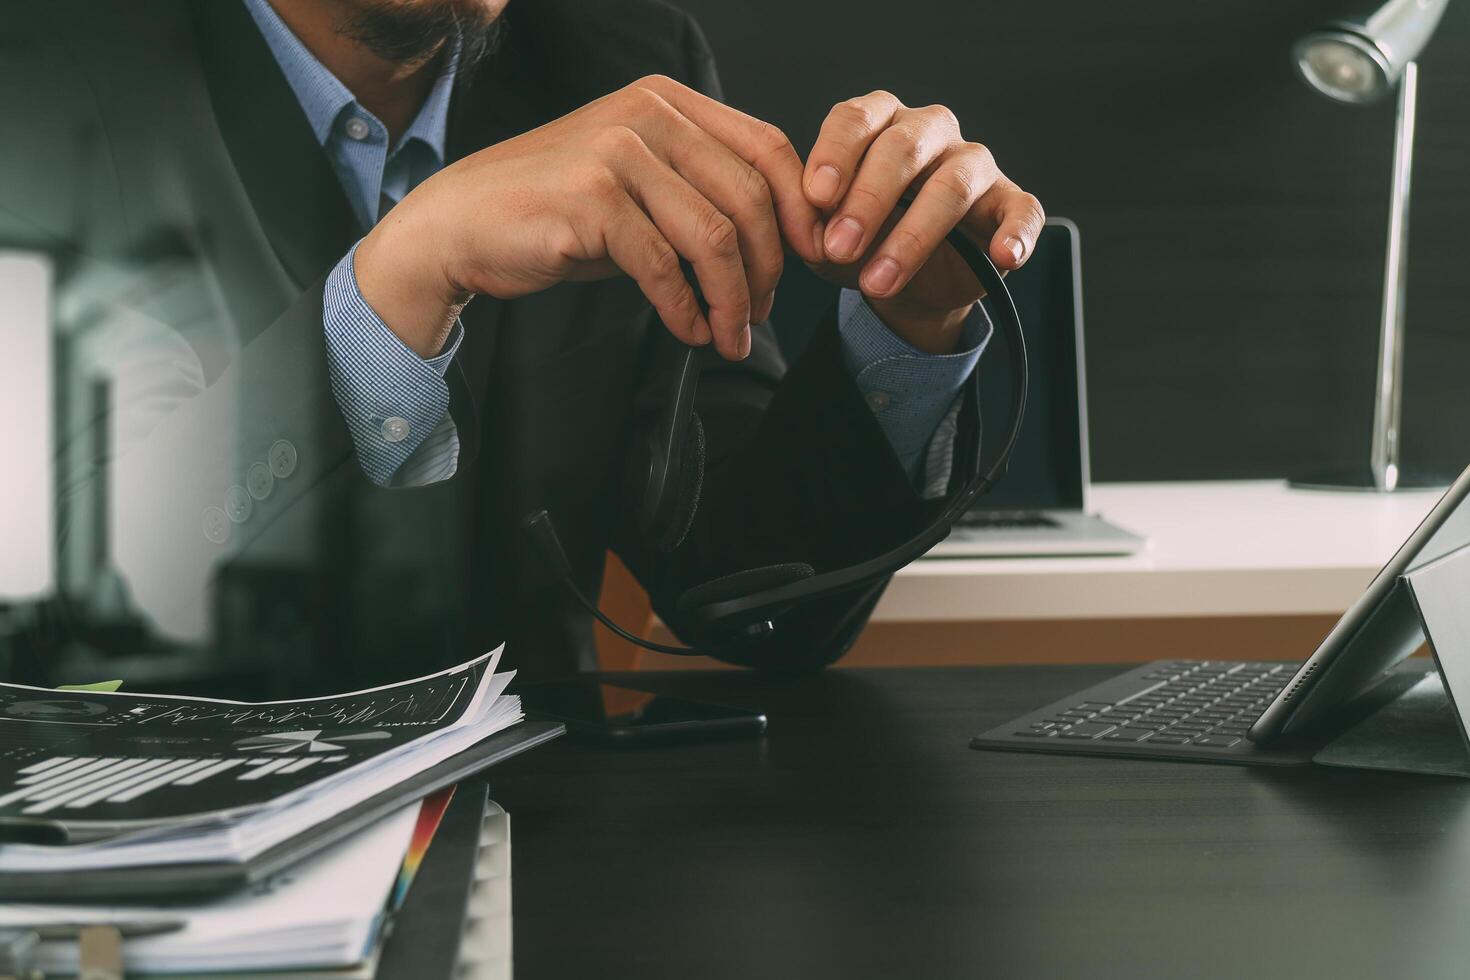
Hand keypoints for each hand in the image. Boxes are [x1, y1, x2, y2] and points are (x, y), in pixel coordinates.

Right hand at [355, 75, 823, 360]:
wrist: (462, 224)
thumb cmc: (557, 213)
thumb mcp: (639, 187)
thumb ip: (701, 195)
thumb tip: (778, 247)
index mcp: (668, 102)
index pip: (768, 147)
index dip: (800, 209)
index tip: (810, 262)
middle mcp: (647, 115)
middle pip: (750, 197)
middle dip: (768, 269)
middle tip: (762, 316)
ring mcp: (617, 153)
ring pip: (713, 236)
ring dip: (732, 300)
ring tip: (730, 337)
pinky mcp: (591, 201)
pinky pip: (663, 267)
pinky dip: (686, 309)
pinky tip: (690, 331)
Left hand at [802, 91, 1044, 353]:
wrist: (902, 286)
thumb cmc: (860, 240)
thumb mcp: (819, 231)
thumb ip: (804, 213)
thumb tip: (797, 209)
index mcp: (879, 122)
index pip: (856, 119)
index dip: (836, 154)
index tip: (816, 197)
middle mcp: (930, 131)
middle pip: (903, 147)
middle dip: (868, 200)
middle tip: (839, 247)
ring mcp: (974, 165)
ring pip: (953, 185)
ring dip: (913, 236)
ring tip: (878, 282)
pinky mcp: (1009, 204)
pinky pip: (1023, 211)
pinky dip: (1016, 232)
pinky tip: (1005, 255)